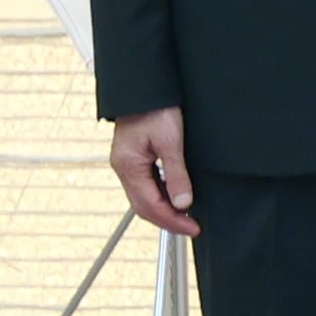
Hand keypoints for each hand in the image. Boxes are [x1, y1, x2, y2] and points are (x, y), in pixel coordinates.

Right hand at [108, 108, 197, 236]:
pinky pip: (144, 185)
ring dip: (164, 210)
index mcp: (128, 166)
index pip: (149, 206)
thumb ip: (176, 174)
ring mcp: (126, 164)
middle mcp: (123, 168)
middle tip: (192, 227)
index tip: (193, 228)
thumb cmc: (155, 109)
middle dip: (168, 220)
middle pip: (143, 206)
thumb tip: (183, 203)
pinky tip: (175, 197)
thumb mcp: (171, 142)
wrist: (144, 88)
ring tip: (186, 217)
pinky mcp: (132, 158)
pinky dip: (160, 196)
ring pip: (143, 197)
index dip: (172, 221)